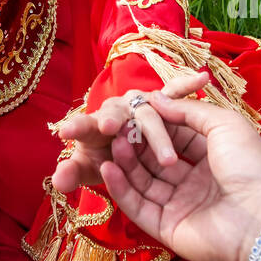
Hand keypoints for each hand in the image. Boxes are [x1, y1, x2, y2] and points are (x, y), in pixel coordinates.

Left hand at [50, 69, 209, 194]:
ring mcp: (140, 104)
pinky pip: (175, 93)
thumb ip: (73, 173)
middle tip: (113, 132)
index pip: (83, 125)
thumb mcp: (89, 168)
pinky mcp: (161, 101)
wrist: (124, 141)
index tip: (65, 131)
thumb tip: (57, 180)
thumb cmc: (105, 155)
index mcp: (96, 124)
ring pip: (150, 113)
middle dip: (118, 124)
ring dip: (158, 133)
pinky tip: (202, 80)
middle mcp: (117, 109)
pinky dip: (187, 85)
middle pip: (118, 116)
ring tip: (168, 158)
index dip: (75, 127)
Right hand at [100, 86, 260, 260]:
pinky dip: (122, 188)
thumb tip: (157, 100)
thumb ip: (189, 111)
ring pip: (144, 182)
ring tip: (110, 144)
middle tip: (116, 127)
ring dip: (126, 163)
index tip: (134, 109)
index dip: (155, 124)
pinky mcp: (168, 228)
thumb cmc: (249, 167)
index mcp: (213, 157)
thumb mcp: (224, 125)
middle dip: (136, 143)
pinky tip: (107, 168)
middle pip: (156, 160)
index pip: (176, 137)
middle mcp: (195, 182)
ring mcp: (181, 206)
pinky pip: (139, 206)